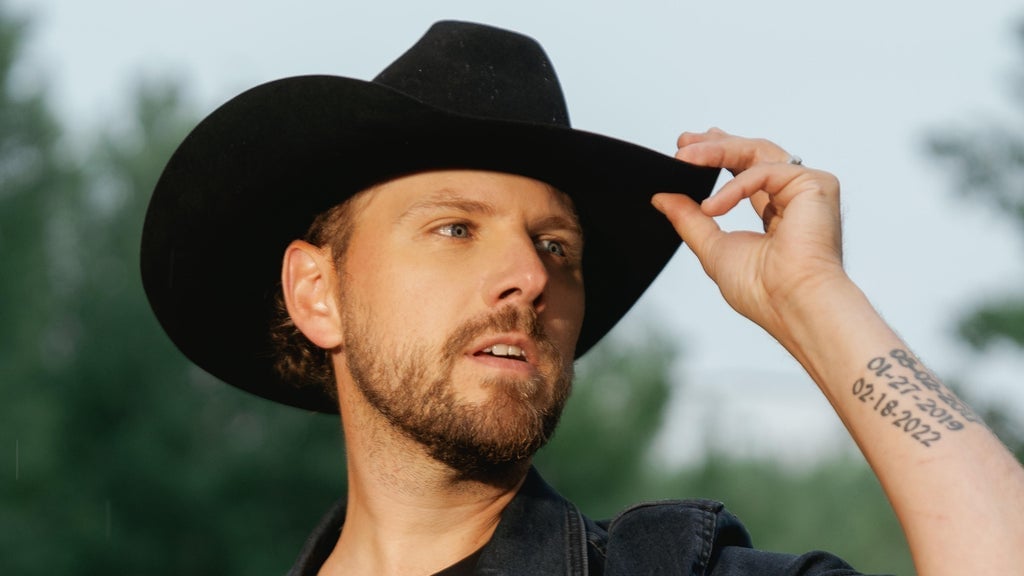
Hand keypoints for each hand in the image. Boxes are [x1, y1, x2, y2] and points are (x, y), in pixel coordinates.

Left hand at [652, 129, 845, 338]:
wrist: (793, 305)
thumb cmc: (763, 290)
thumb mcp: (713, 247)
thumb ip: (690, 220)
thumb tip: (662, 197)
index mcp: (775, 212)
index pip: (745, 170)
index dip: (716, 155)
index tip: (685, 151)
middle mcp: (793, 196)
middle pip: (752, 154)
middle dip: (714, 145)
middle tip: (682, 142)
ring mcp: (807, 188)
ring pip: (757, 152)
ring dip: (717, 151)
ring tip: (684, 158)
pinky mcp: (816, 184)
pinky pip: (766, 171)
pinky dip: (735, 187)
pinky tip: (712, 206)